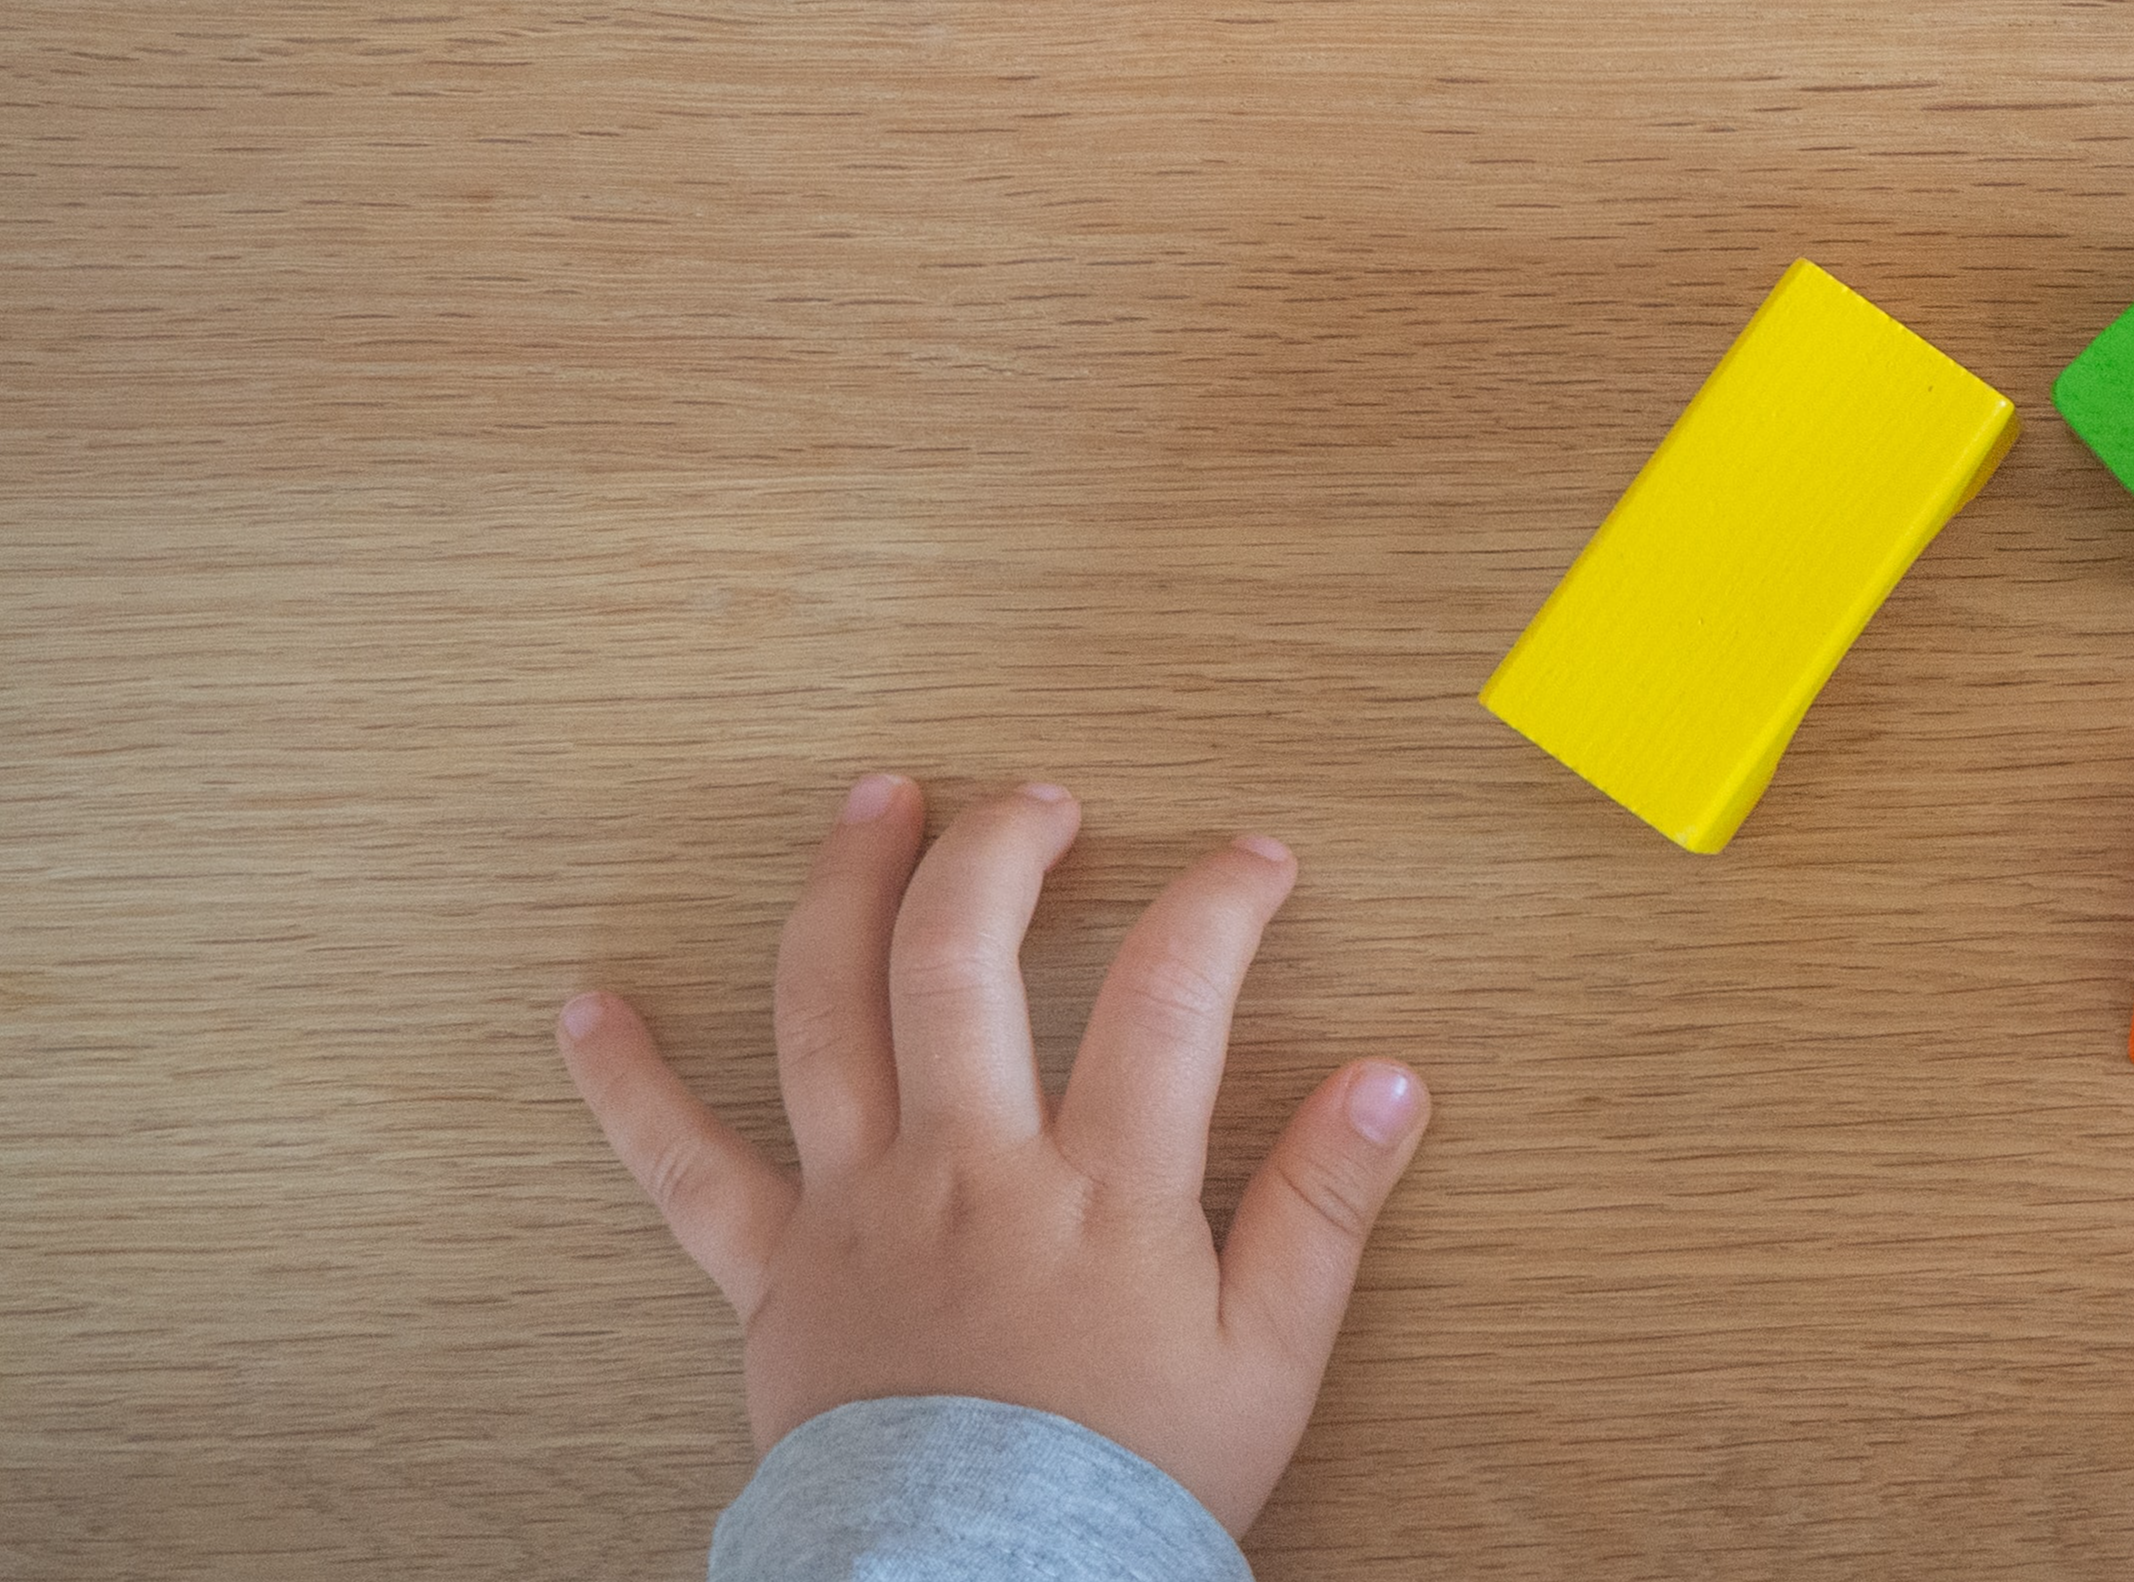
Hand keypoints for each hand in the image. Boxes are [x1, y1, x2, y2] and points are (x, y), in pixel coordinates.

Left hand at [555, 776, 1432, 1531]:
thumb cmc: (1130, 1483)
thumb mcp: (1271, 1355)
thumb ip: (1325, 1207)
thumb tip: (1391, 1078)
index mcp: (1101, 1188)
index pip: (1169, 991)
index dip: (1218, 902)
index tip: (1255, 860)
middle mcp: (969, 1170)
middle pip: (964, 959)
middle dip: (1003, 850)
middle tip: (1039, 801)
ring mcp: (859, 1210)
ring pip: (830, 1014)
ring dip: (845, 890)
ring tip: (872, 803)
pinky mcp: (773, 1274)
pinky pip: (681, 1169)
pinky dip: (629, 1086)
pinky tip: (590, 1012)